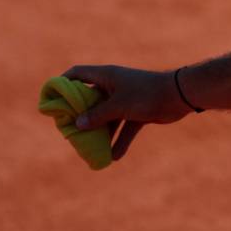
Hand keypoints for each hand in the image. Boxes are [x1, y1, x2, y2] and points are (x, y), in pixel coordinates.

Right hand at [61, 64, 193, 160]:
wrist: (179, 96)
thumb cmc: (146, 94)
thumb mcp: (118, 106)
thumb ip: (97, 115)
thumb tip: (77, 124)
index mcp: (105, 76)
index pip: (76, 74)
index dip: (61, 84)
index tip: (50, 99)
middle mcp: (113, 86)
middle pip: (89, 100)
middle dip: (80, 116)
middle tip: (68, 131)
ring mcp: (126, 99)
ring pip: (107, 117)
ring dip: (100, 133)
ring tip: (89, 150)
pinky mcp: (138, 112)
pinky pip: (124, 127)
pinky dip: (120, 140)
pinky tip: (114, 157)